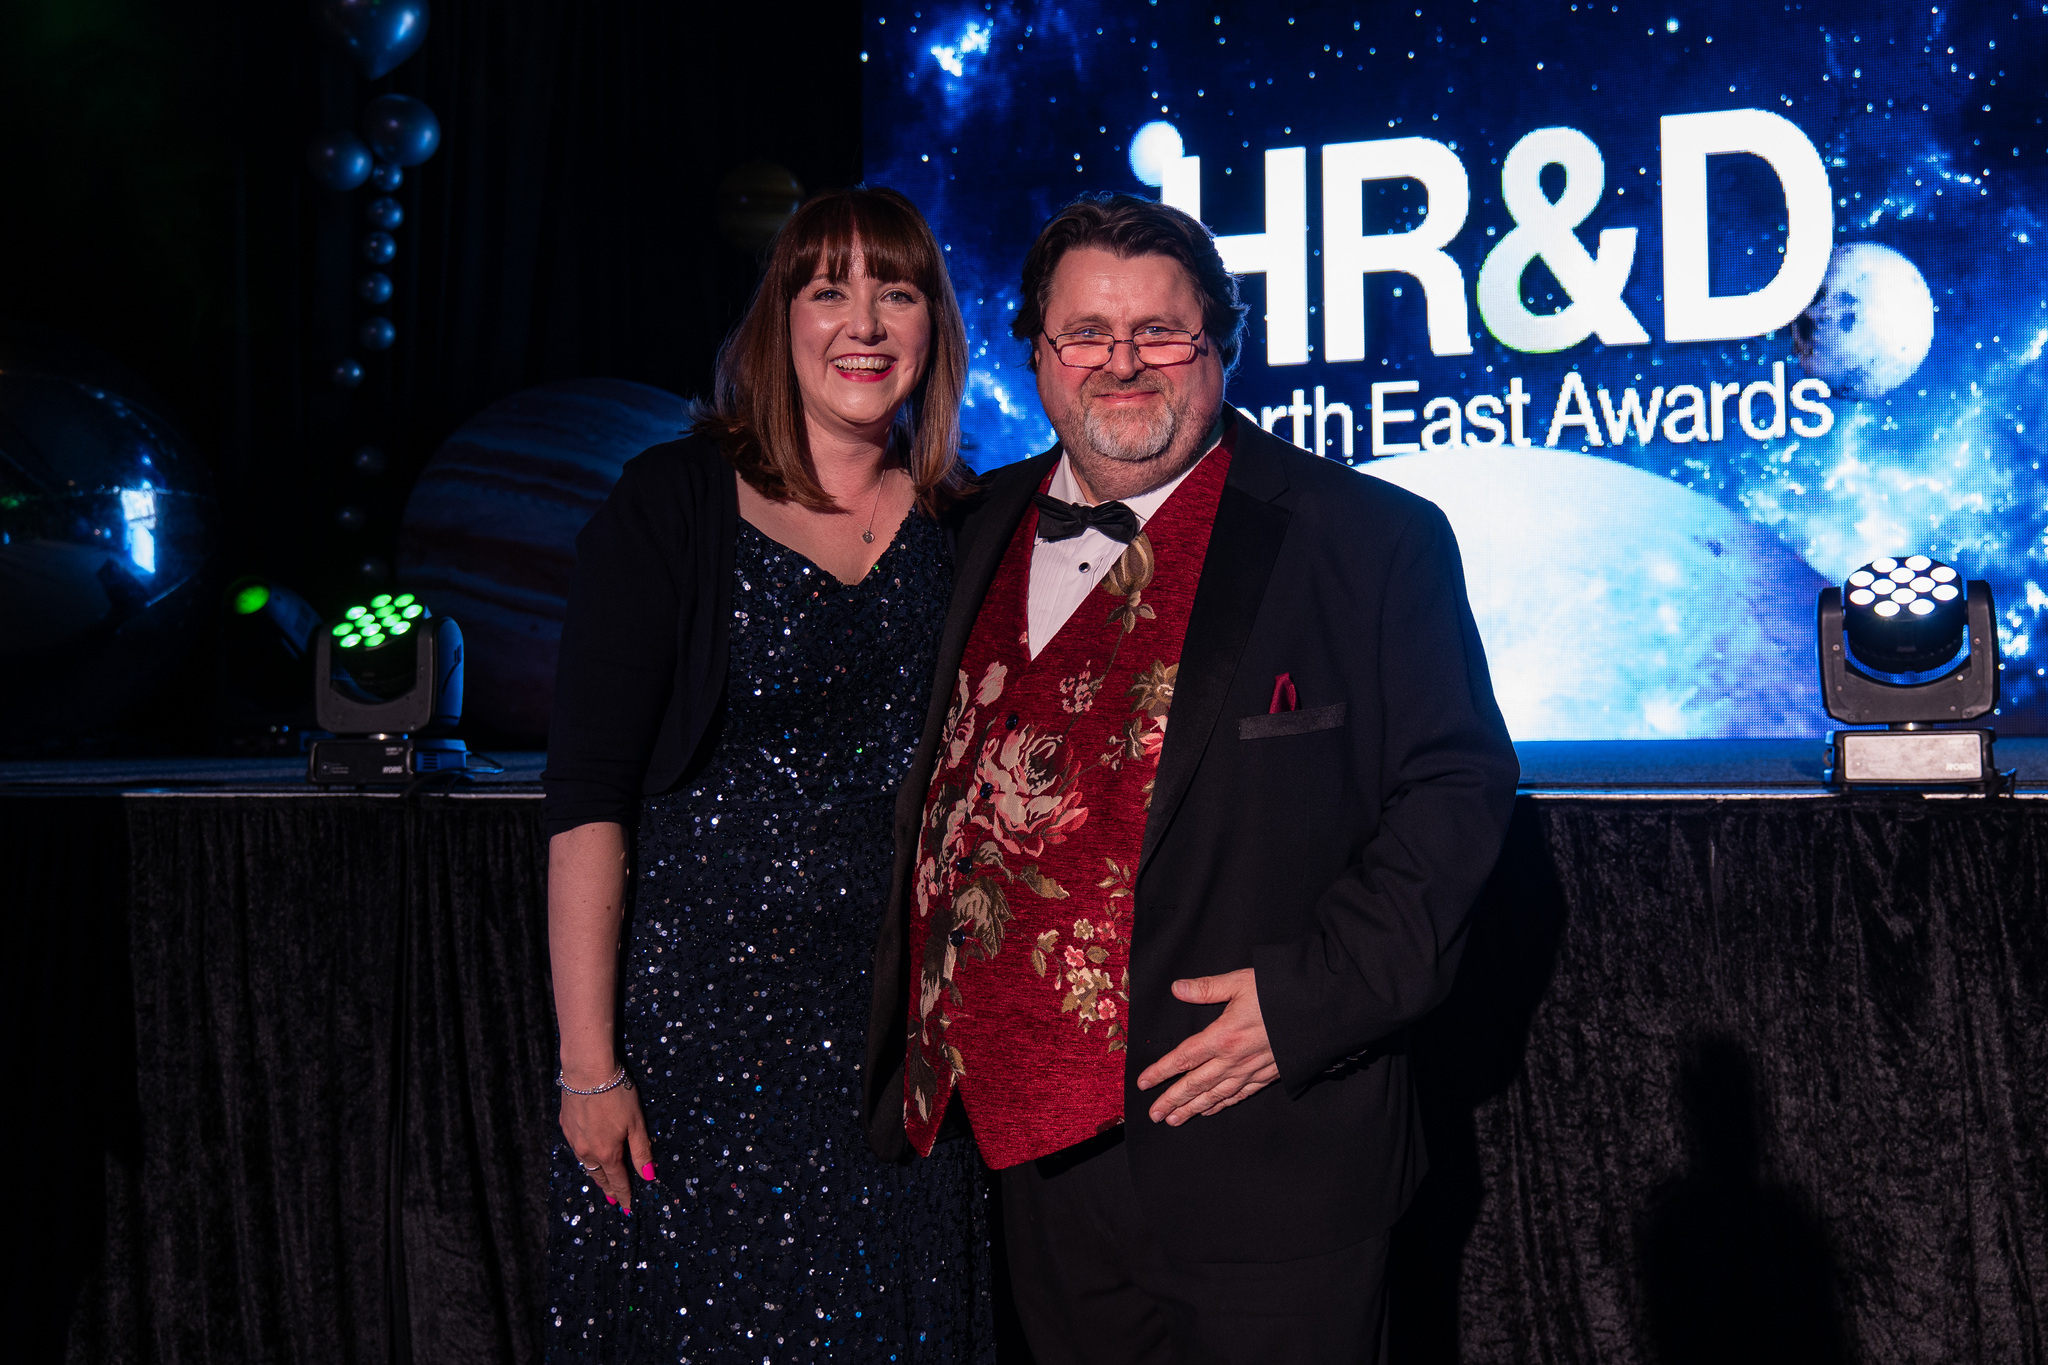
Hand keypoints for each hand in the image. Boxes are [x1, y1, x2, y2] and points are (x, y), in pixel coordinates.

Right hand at [558, 1070, 654, 1213]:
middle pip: (599, 1176)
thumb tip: (648, 1176)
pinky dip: (584, 1155)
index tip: (627, 1208)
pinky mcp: (565, 1124)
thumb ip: (641, 1151)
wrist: (586, 1071)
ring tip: (602, 1180)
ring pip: (585, 1163)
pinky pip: (576, 1147)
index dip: (624, 1195)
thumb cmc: (616, 1094)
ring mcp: (573, 1138)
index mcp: (606, 1153)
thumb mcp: (636, 1123)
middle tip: (614, 1198)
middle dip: (608, 1188)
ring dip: (595, 1173)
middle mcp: (586, 1150)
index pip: (618, 1181)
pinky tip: (586, 1152)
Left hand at [1135, 968, 1279, 1126]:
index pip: (1183, 1058)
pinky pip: (1239, 1095)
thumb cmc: (1279, 993)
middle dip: (1172, 1100)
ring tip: (1175, 1120)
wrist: (1318, 1010)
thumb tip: (1177, 988)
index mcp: (1222, 1036)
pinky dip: (1222, 1104)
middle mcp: (1233, 1059)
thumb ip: (1207, 988)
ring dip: (1193, 1109)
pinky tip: (1211, 1110)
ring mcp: (1250, 1071)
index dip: (1161, 1072)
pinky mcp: (1267, 1075)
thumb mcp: (1240, 982)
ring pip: (1215, 1095)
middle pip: (1195, 1084)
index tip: (1143, 1083)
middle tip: (1154, 1115)